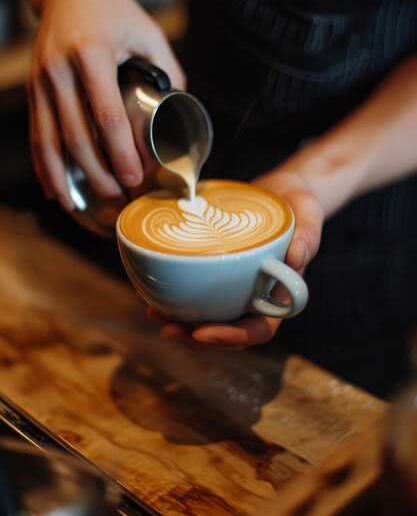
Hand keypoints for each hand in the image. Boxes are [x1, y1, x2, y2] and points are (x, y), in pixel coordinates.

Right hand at [27, 0, 184, 209]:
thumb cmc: (112, 9)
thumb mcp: (147, 31)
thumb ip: (169, 69)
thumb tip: (185, 110)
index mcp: (93, 54)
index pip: (107, 115)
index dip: (121, 153)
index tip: (135, 177)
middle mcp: (61, 69)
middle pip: (78, 137)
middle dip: (99, 175)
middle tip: (119, 199)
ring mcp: (41, 81)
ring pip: (51, 142)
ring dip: (69, 180)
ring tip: (86, 206)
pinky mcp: (33, 90)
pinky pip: (37, 135)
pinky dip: (45, 167)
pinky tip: (56, 191)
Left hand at [147, 170, 323, 350]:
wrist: (284, 191)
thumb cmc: (301, 205)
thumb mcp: (310, 215)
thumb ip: (307, 236)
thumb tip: (295, 259)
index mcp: (278, 297)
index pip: (258, 331)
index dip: (231, 338)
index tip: (203, 331)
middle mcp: (255, 299)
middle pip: (225, 333)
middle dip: (195, 338)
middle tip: (166, 327)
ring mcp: (235, 288)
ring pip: (207, 319)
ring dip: (180, 324)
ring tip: (152, 312)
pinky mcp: (219, 273)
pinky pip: (198, 293)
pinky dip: (176, 297)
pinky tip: (152, 290)